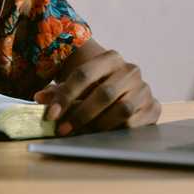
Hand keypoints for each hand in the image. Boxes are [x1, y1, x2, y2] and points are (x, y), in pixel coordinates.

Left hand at [34, 42, 159, 135]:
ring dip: (98, 125)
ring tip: (81, 133)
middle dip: (80, 114)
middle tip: (63, 129)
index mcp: (110, 58)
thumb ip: (59, 92)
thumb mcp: (78, 86)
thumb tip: (39, 98)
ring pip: (121, 109)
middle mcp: (130, 70)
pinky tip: (101, 136)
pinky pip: (134, 123)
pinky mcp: (153, 107)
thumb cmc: (95, 87)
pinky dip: (115, 131)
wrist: (126, 89)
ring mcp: (144, 88)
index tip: (51, 115)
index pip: (84, 74)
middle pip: (104, 93)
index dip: (65, 96)